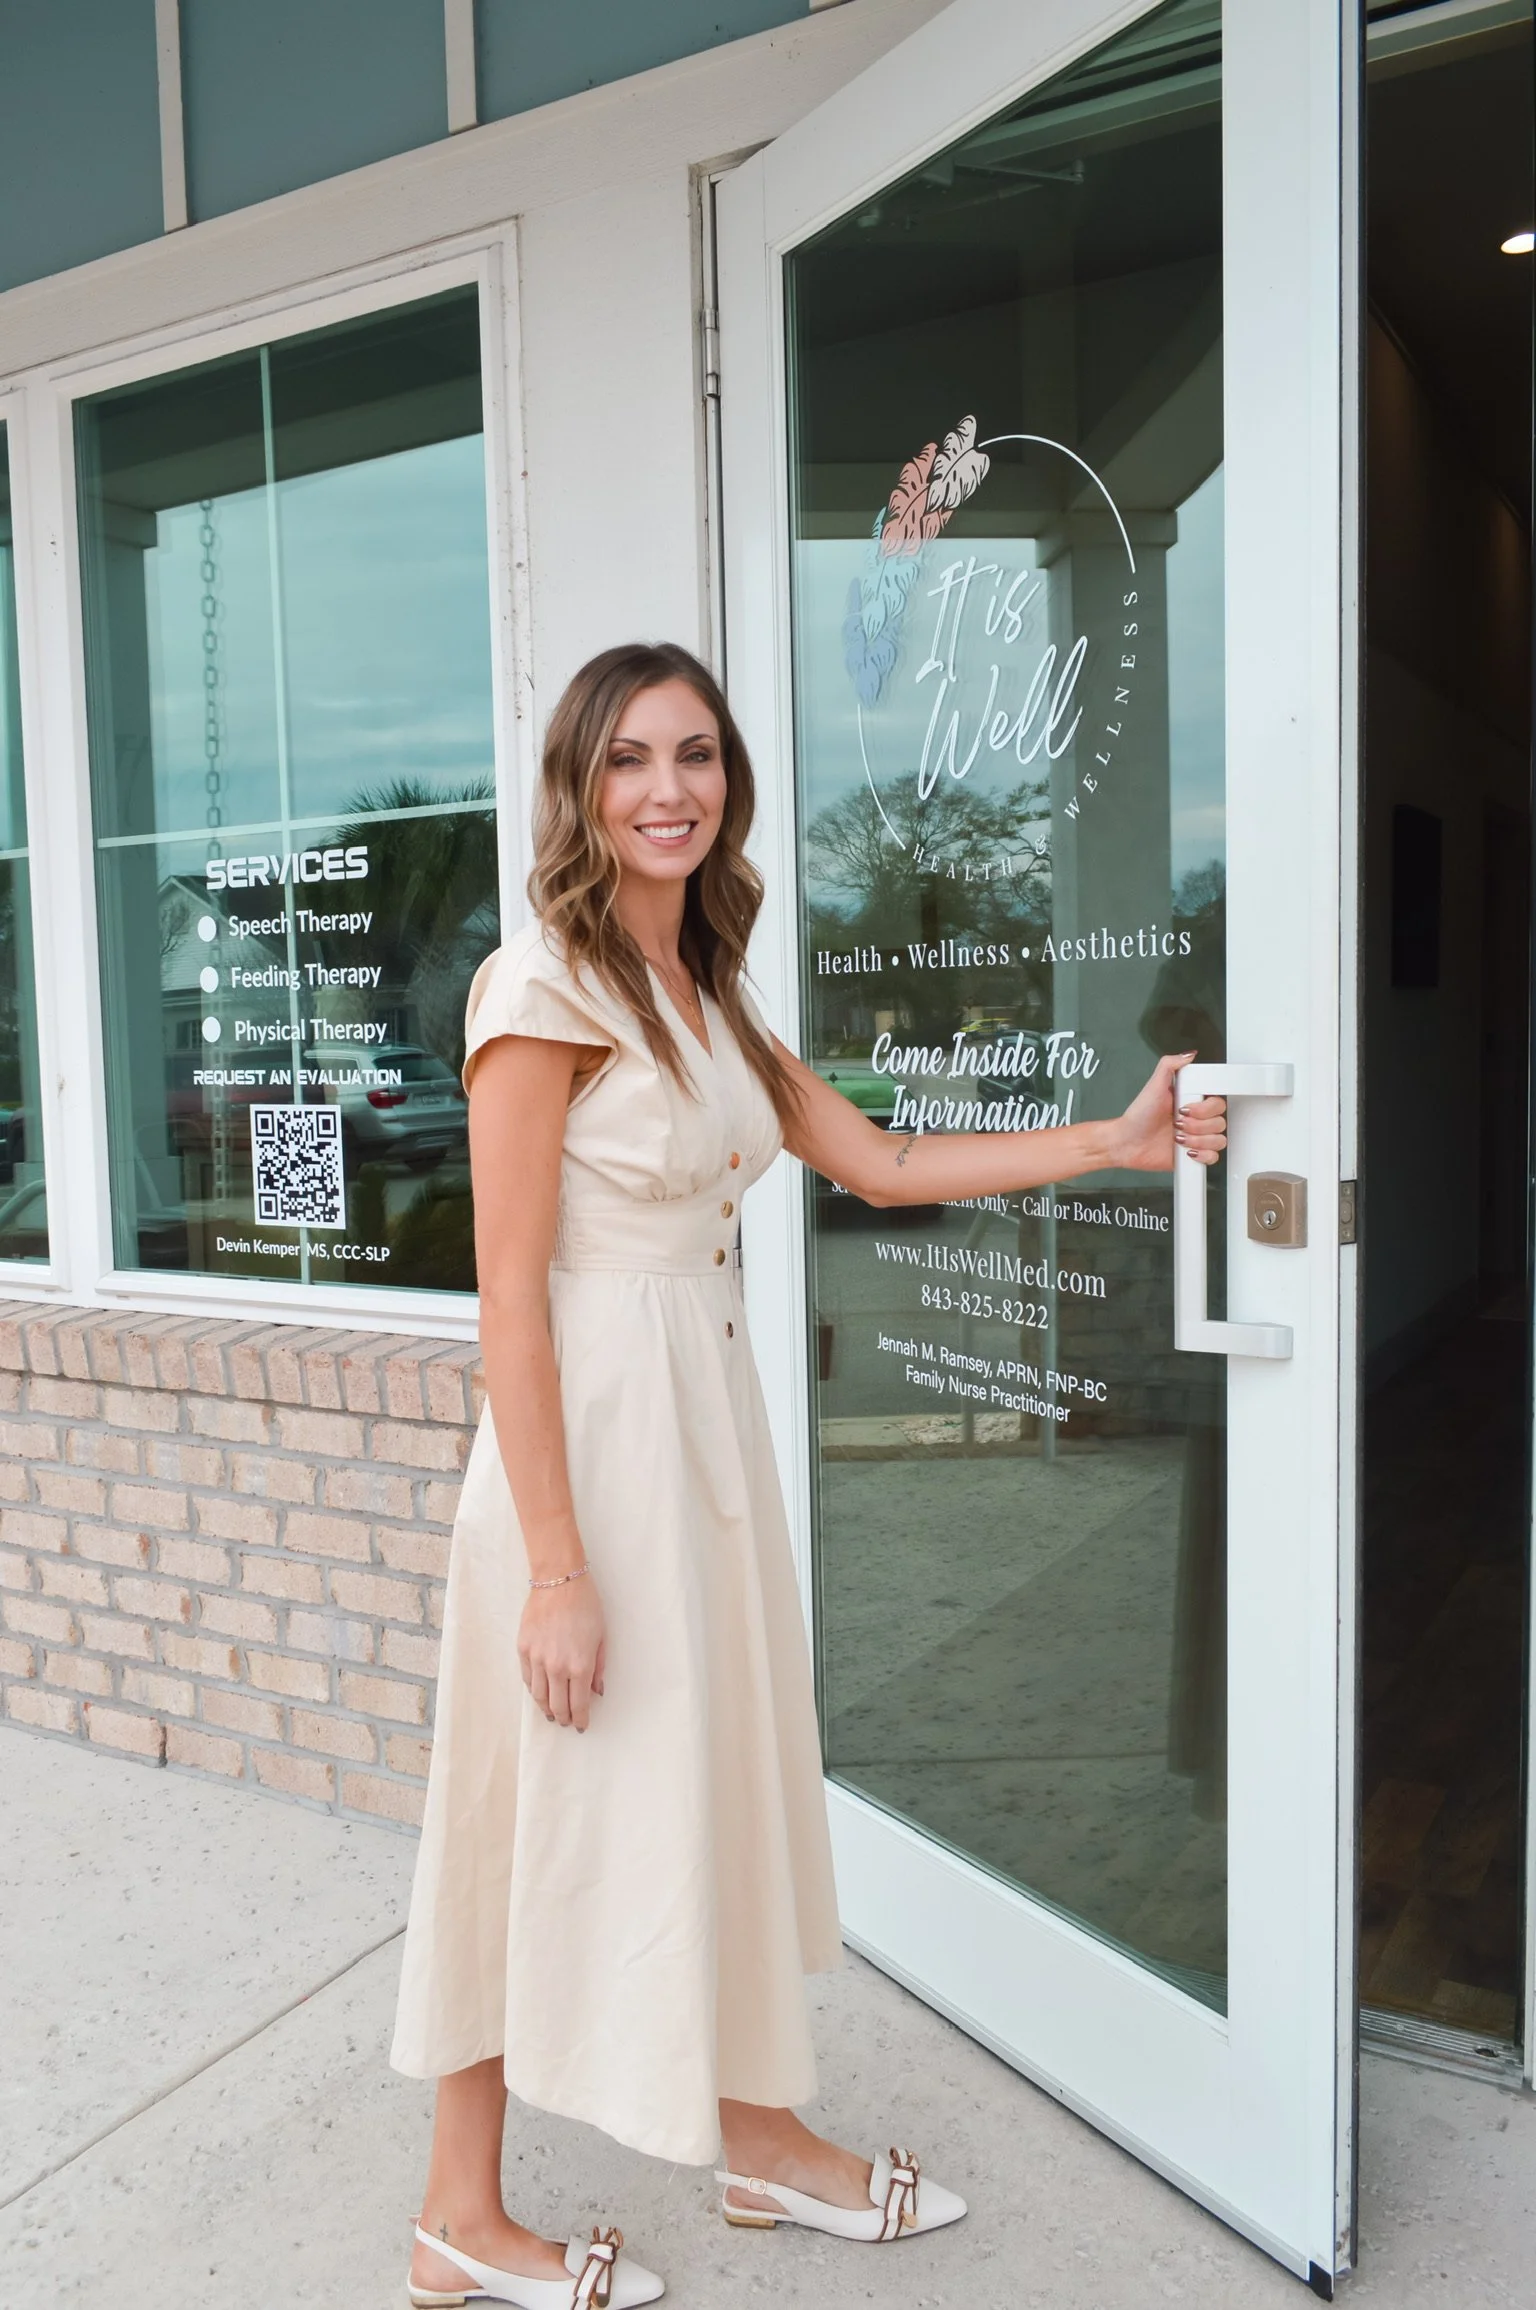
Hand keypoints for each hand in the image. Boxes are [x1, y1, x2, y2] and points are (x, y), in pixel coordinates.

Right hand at [517, 1573, 605, 1730]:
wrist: (559, 1582)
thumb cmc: (586, 1606)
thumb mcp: (601, 1637)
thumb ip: (598, 1668)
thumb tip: (597, 1691)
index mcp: (580, 1666)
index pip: (579, 1704)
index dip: (580, 1719)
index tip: (581, 1725)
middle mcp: (557, 1667)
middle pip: (557, 1705)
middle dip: (564, 1718)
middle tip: (567, 1722)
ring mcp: (537, 1659)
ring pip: (539, 1696)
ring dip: (546, 1709)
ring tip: (552, 1714)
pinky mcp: (523, 1649)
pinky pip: (528, 1678)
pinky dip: (534, 1690)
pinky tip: (540, 1693)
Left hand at [1109, 1052, 1226, 1172]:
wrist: (1127, 1143)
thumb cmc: (1138, 1117)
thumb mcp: (1153, 1085)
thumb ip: (1170, 1065)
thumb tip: (1188, 1055)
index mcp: (1192, 1102)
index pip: (1218, 1103)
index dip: (1205, 1108)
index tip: (1186, 1108)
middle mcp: (1197, 1120)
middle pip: (1220, 1122)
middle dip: (1197, 1125)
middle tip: (1178, 1123)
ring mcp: (1197, 1138)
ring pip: (1219, 1140)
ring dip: (1198, 1140)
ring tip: (1178, 1137)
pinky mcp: (1194, 1156)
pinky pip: (1214, 1157)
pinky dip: (1202, 1155)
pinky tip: (1187, 1150)